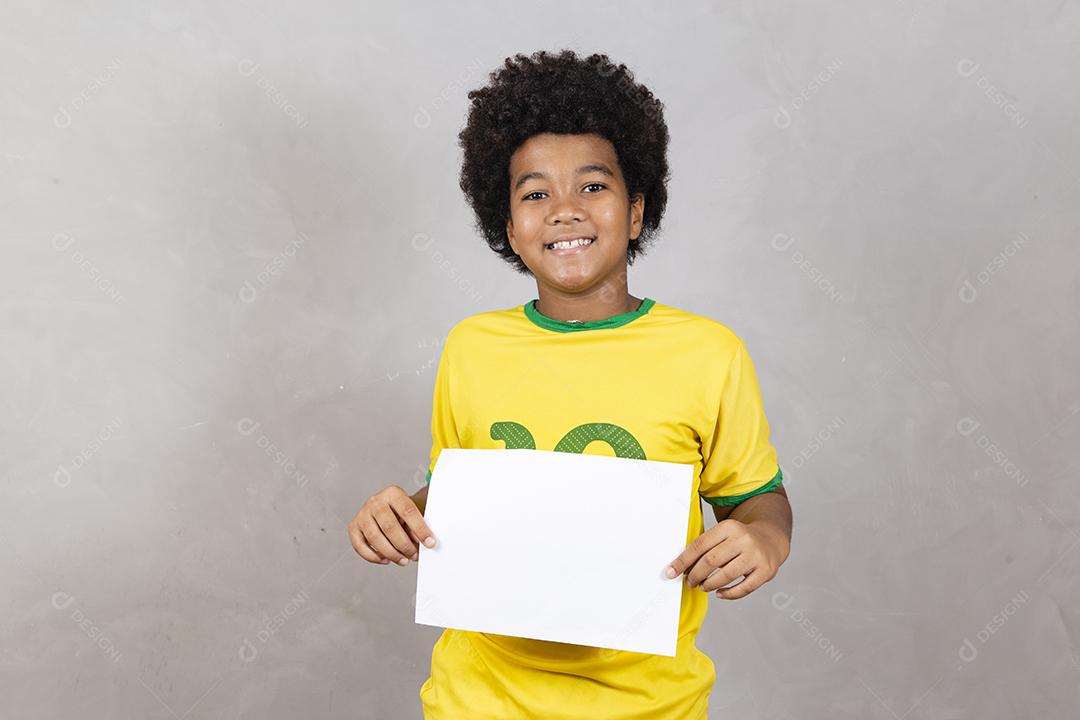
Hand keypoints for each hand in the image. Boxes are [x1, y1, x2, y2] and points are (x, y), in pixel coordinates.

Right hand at [348, 485, 436, 565]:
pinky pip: (360, 546)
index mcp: (393, 493)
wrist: (388, 508)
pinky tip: (387, 559)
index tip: (430, 543)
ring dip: (391, 553)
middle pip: (389, 526)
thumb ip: (419, 525)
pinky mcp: (354, 527)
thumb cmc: (404, 511)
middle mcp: (375, 501)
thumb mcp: (415, 512)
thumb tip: (424, 543)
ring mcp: (362, 514)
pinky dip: (374, 557)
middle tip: (414, 555)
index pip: (407, 511)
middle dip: (404, 545)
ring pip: (375, 538)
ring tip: (403, 560)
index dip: (420, 529)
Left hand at [665, 519, 788, 599]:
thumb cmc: (740, 539)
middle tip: (689, 582)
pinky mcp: (766, 571)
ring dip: (709, 584)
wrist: (771, 537)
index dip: (683, 561)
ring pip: (726, 575)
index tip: (671, 572)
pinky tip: (719, 593)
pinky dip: (728, 594)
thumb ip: (706, 546)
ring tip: (703, 586)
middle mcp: (743, 539)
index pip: (700, 545)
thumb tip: (681, 566)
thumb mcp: (724, 533)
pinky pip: (743, 588)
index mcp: (729, 527)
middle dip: (695, 574)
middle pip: (711, 561)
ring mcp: (756, 556)